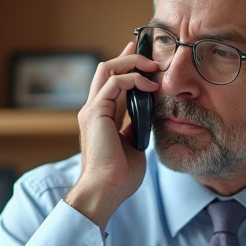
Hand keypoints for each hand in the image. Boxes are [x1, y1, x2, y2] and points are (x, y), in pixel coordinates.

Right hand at [64, 41, 159, 230]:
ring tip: (153, 66)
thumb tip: (149, 118)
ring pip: (108, 69)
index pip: (112, 83)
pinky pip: (114, 83)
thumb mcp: (134, 145)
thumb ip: (137, 128)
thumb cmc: (119, 176)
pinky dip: (133, 79)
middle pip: (107, 69)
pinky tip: (149, 85)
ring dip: (132, 63)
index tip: (144, 58)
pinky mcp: (95, 112)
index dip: (127, 67)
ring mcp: (92, 109)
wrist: (106, 190)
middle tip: (151, 55)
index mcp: (102, 118)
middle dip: (129, 57)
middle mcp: (93, 110)